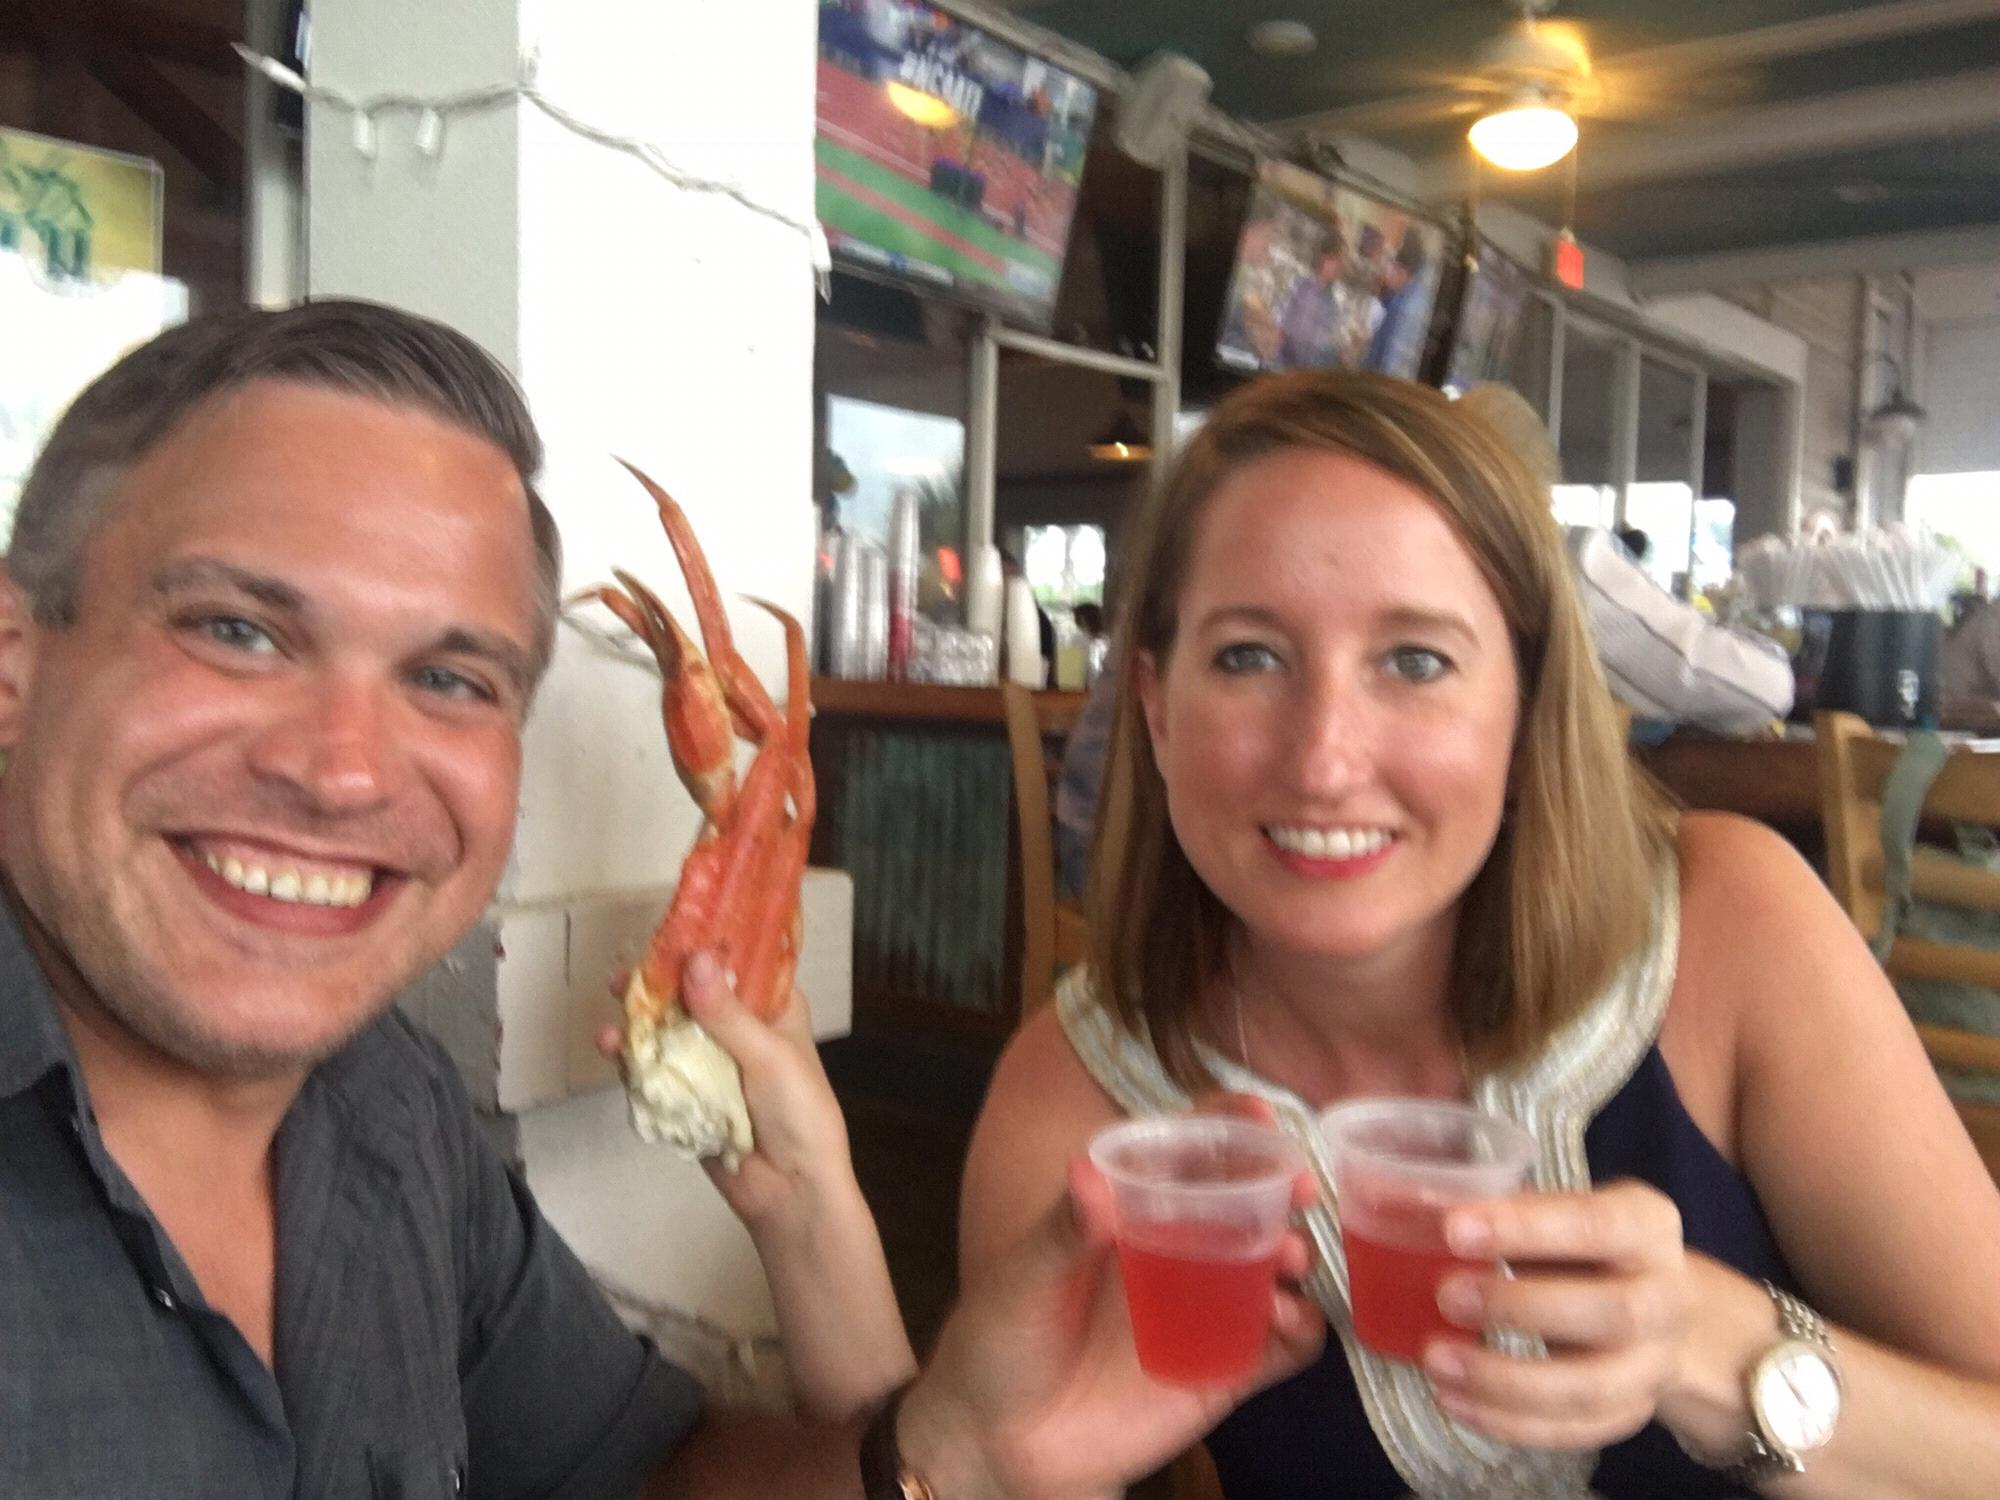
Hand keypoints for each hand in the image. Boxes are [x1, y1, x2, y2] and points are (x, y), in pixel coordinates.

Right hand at [597, 953, 854, 1232]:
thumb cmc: (800, 1115)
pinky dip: (634, 1061)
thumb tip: (695, 961)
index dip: (702, 947)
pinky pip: (655, 1072)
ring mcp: (710, 1063)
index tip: (668, 931)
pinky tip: (613, 1052)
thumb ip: (727, 1013)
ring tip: (612, 1020)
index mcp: (772, 1008)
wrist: (792, 1191)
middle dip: (657, 986)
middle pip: (690, 996)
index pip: (735, 965)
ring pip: (667, 1032)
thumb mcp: (769, 1056)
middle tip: (623, 978)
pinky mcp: (688, 1096)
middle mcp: (739, 1028)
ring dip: (639, 1024)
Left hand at [898, 1156, 1323, 1499]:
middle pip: (1247, 1202)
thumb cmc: (1002, 1341)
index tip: (1259, 1114)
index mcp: (1130, 1211)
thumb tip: (1087, 1172)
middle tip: (1299, 1186)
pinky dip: (1301, 1325)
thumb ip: (1062, 1232)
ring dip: (1296, 1251)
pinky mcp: (1221, 1372)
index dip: (1227, 1126)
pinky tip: (1287, 1317)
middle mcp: (1176, 1250)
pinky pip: (1281, 1345)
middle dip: (1280, 1184)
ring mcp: (1204, 1310)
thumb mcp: (1023, 1280)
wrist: (1003, 1442)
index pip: (1187, 1154)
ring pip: (1273, 1267)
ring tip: (1288, 1256)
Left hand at [1421, 1178, 1693, 1449]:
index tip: (1453, 1228)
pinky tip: (1454, 1400)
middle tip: (1445, 1295)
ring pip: (1592, 1388)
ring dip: (1505, 1379)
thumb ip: (1495, 1210)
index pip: (1594, 1224)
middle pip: (1612, 1312)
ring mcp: (1655, 1363)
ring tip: (1436, 1359)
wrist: (1651, 1303)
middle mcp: (1667, 1296)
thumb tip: (1404, 1202)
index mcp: (1648, 1224)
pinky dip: (1509, 1422)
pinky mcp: (1632, 1412)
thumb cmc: (1579, 1246)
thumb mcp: (1554, 1212)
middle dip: (1521, 1307)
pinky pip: (1575, 1430)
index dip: (1525, 1227)